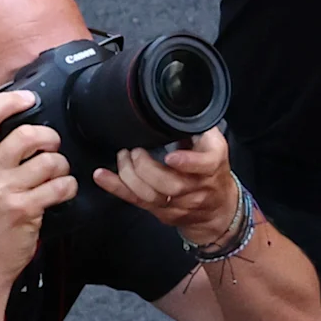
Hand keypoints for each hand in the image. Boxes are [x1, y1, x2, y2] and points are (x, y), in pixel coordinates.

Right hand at [0, 92, 76, 291]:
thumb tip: (22, 130)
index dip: (9, 101)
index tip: (28, 98)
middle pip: (28, 134)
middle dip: (51, 138)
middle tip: (52, 149)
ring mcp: (4, 190)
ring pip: (51, 161)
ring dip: (62, 168)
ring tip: (56, 178)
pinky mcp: (23, 208)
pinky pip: (61, 185)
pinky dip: (68, 188)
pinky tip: (60, 194)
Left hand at [93, 128, 244, 248]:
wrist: (219, 207)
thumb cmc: (213, 171)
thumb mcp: (214, 144)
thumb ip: (197, 128)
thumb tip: (175, 107)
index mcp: (212, 166)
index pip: (204, 166)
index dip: (187, 163)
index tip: (171, 157)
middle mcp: (196, 187)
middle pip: (170, 184)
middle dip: (146, 168)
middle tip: (134, 151)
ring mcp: (178, 203)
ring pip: (150, 195)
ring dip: (129, 176)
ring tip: (122, 158)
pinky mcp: (162, 212)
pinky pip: (135, 201)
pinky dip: (116, 188)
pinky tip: (102, 176)